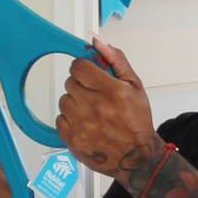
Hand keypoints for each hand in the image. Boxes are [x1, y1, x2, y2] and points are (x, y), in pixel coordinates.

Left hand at [57, 40, 159, 187]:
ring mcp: (82, 125)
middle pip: (70, 83)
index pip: (78, 67)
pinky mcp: (73, 140)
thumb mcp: (134, 84)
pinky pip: (60, 119)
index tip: (90, 75)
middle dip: (81, 86)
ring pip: (64, 101)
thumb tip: (96, 40)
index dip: (83, 69)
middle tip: (95, 96)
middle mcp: (94, 107)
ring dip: (75, 103)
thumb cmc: (137, 120)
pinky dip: (70, 120)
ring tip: (91, 111)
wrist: (137, 157)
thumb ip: (115, 59)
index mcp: (110, 90)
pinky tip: (85, 123)